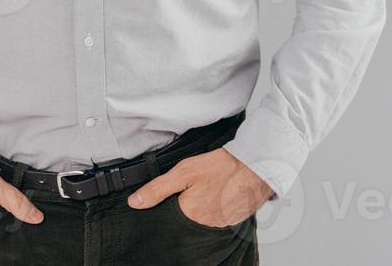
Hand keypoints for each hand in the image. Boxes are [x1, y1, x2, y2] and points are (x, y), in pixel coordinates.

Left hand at [126, 148, 273, 227]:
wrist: (257, 166)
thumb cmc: (222, 166)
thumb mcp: (184, 172)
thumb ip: (157, 188)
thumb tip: (135, 202)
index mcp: (190, 214)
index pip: (169, 218)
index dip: (170, 204)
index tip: (177, 193)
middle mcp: (205, 225)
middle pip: (186, 220)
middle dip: (187, 207)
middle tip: (198, 188)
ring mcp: (221, 225)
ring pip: (203, 220)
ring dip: (203, 207)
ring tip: (209, 189)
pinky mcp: (234, 222)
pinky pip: (218, 219)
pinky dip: (216, 208)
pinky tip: (219, 194)